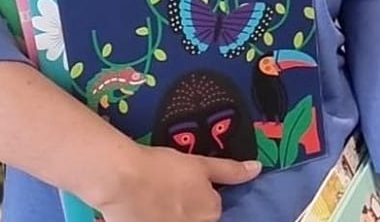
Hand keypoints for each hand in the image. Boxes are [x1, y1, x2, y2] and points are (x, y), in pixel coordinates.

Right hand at [94, 147, 260, 221]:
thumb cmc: (163, 168)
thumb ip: (231, 171)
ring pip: (180, 221)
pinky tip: (146, 210)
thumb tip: (257, 169)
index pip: (212, 208)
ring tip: (155, 201)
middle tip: (169, 193)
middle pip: (197, 219)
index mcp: (211, 212)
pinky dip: (157, 217)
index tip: (185, 188)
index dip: (199, 195)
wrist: (122, 179)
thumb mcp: (201, 164)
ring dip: (171, 214)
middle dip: (186, 209)